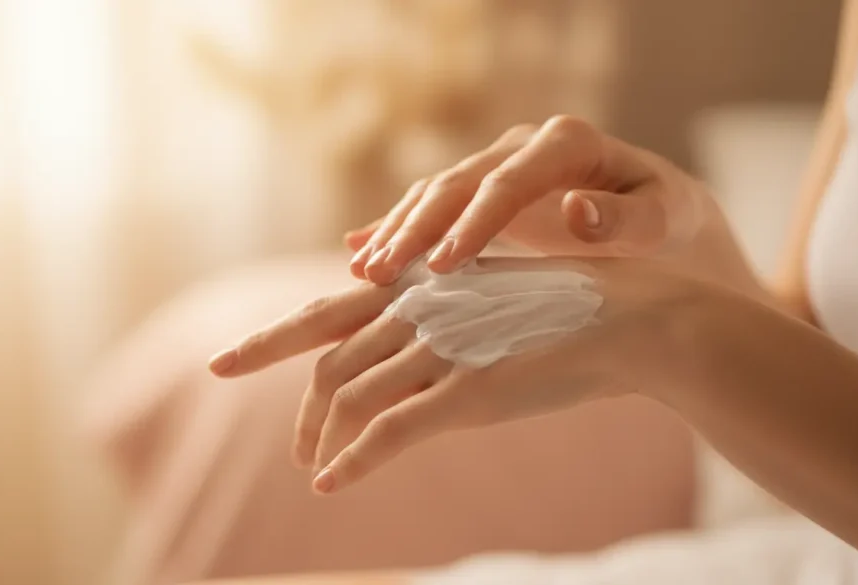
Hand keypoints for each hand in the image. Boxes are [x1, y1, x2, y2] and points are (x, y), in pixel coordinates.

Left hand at [208, 257, 698, 493]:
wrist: (635, 318)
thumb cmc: (568, 311)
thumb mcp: (492, 299)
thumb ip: (441, 313)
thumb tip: (402, 330)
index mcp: (422, 286)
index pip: (325, 312)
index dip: (267, 339)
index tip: (222, 360)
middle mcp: (422, 310)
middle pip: (324, 354)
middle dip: (283, 391)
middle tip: (285, 440)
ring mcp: (444, 348)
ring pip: (352, 397)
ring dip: (322, 438)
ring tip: (314, 466)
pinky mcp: (470, 391)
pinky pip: (393, 432)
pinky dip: (354, 460)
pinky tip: (332, 483)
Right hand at [346, 116, 754, 295]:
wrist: (671, 228)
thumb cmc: (675, 230)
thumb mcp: (669, 222)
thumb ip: (628, 219)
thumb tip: (573, 210)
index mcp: (569, 143)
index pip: (506, 182)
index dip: (471, 224)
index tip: (443, 266)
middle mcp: (525, 146)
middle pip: (456, 184)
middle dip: (414, 229)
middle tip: (378, 273)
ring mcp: (500, 167)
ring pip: (435, 194)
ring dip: (396, 232)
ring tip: (364, 273)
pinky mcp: (486, 195)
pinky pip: (435, 209)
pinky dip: (399, 230)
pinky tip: (361, 252)